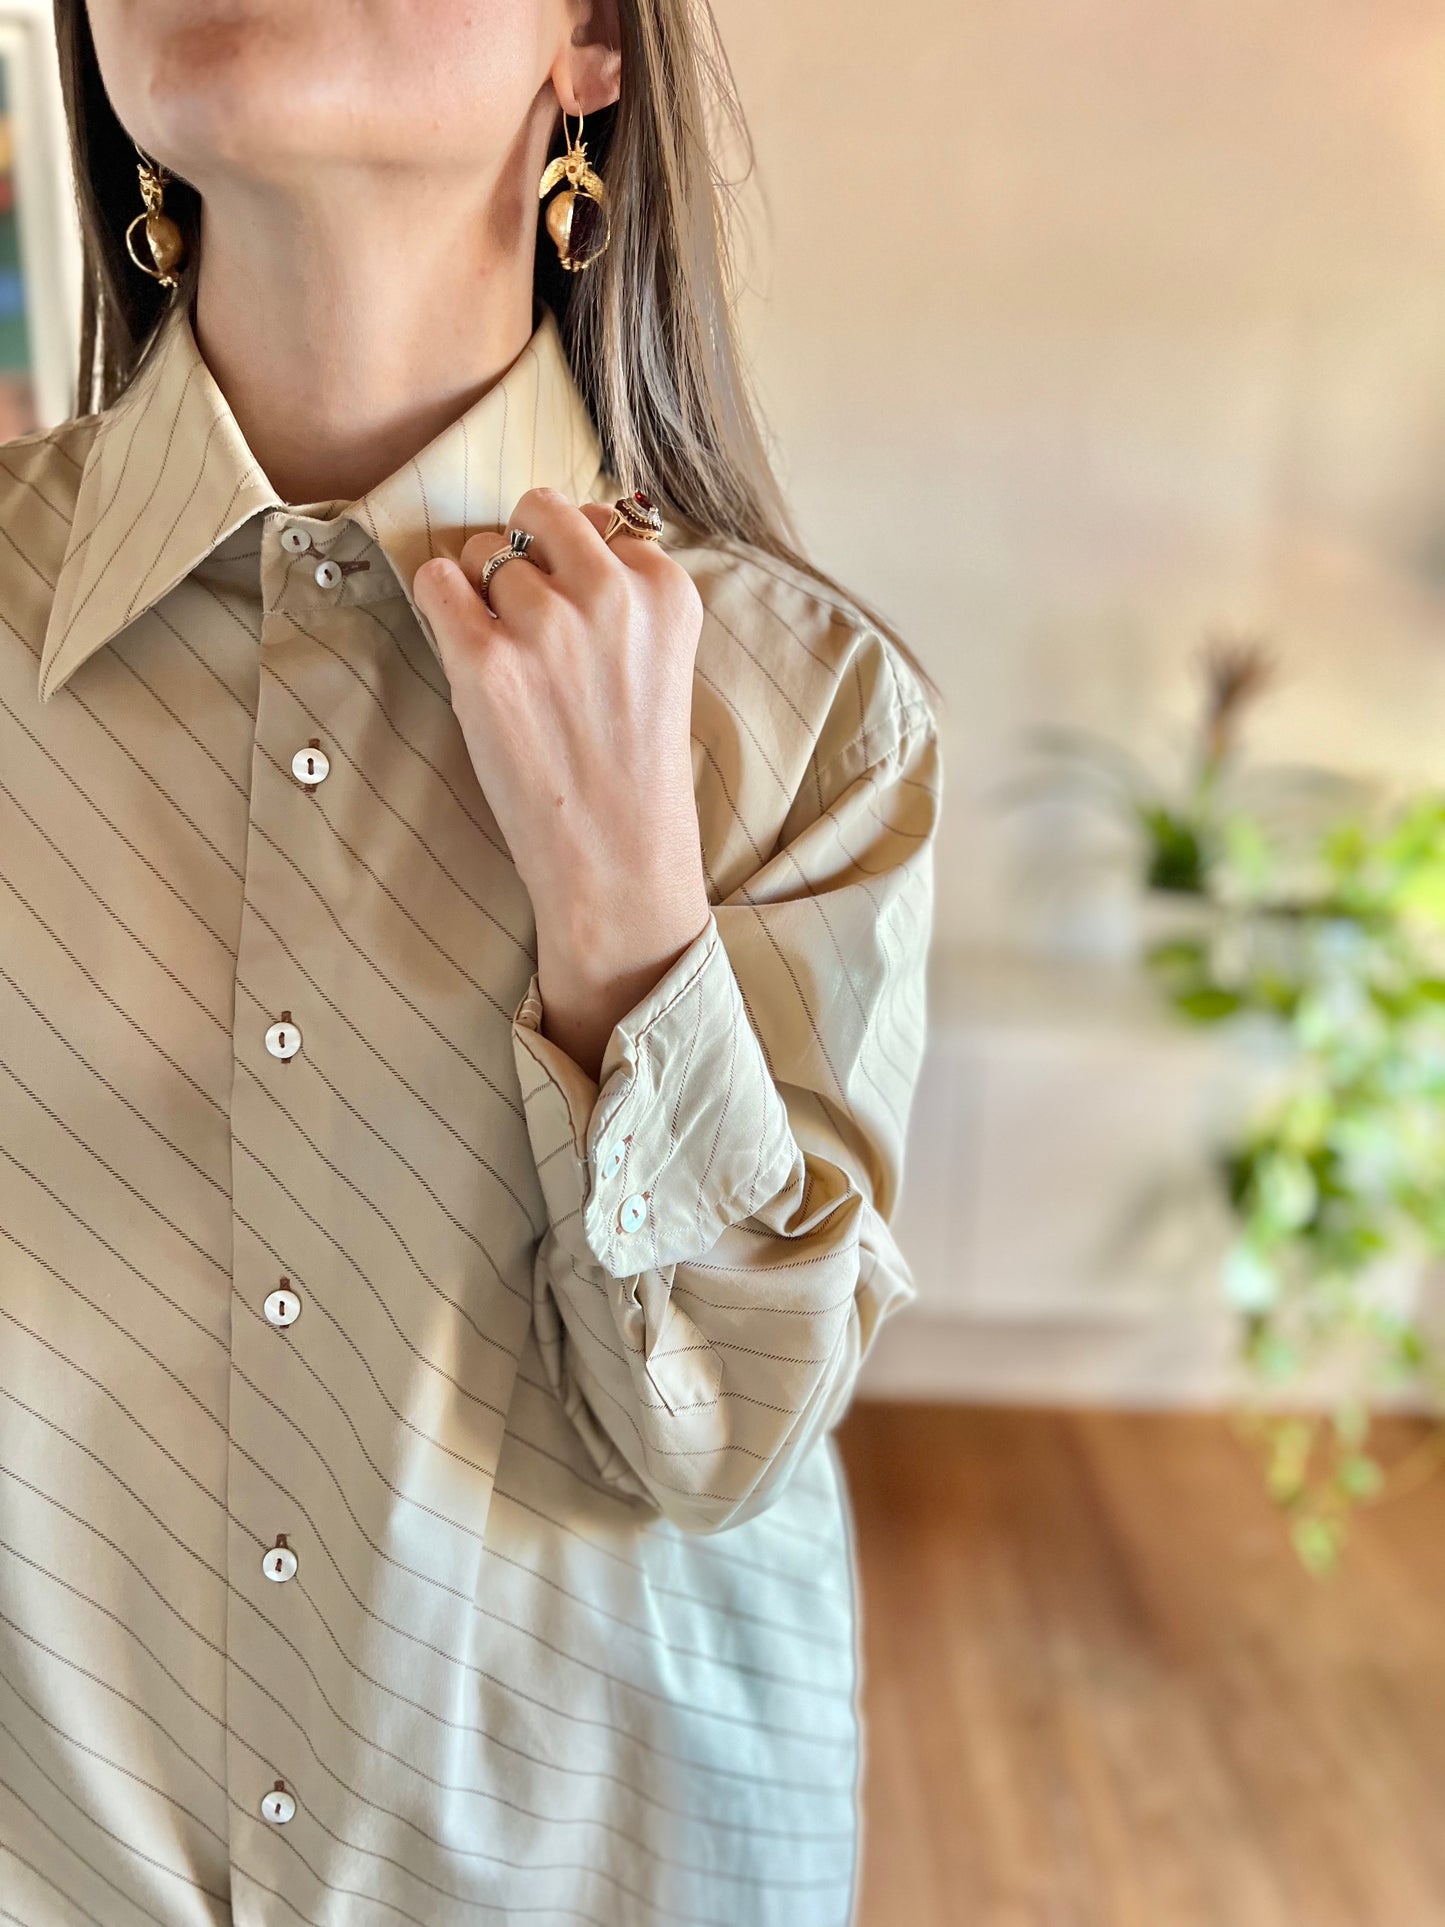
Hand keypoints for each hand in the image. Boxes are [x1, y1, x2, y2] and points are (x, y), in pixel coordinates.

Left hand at [411, 485, 711, 1079]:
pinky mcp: (486, 660)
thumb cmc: (631, 762)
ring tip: (509, 660)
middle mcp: (611, 595)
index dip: (573, 564)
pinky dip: (440, 606)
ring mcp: (547, 625)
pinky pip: (436, 582)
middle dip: (523, 554)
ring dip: (481, 592)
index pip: (598, 520)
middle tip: (530, 625)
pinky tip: (468, 655)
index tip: (579, 618)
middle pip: (538, 514)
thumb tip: (576, 518)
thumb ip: (627, 586)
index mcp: (666, 590)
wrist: (616, 857)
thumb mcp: (660, 659)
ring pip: (483, 549)